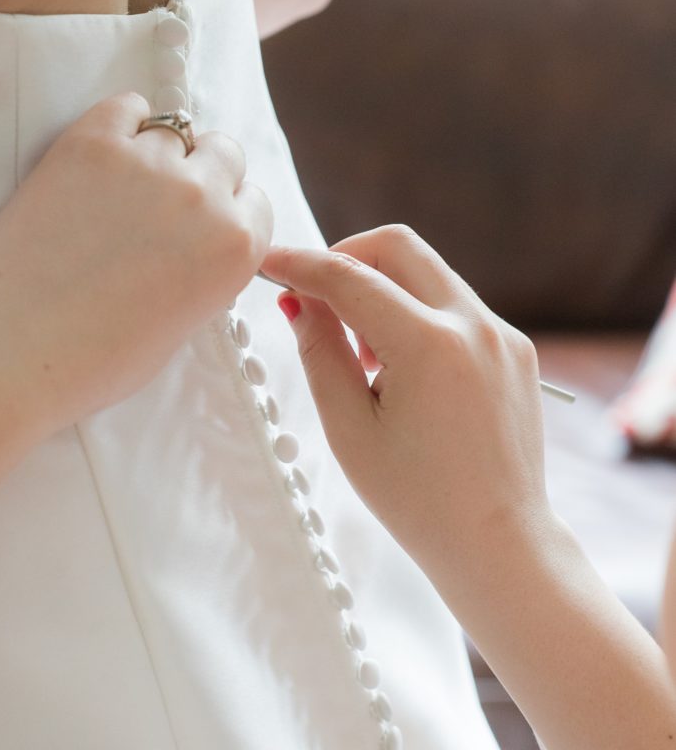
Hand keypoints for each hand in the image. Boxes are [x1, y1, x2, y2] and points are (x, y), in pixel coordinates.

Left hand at [0, 91, 272, 474]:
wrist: (18, 351)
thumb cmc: (94, 357)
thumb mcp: (183, 324)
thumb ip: (205, 271)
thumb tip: (194, 242)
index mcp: (237, 248)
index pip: (256, 201)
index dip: (228, 210)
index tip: (205, 220)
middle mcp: (203, 198)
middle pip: (224, 154)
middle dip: (203, 174)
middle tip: (166, 201)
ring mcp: (149, 164)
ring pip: (178, 130)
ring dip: (160, 152)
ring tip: (126, 184)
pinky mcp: (93, 143)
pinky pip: (128, 106)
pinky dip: (123, 122)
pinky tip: (106, 153)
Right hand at [260, 224, 549, 594]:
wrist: (500, 544)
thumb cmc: (419, 501)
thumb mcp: (350, 429)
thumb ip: (320, 352)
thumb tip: (300, 300)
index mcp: (431, 346)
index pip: (351, 277)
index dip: (302, 264)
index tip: (272, 262)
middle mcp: (475, 325)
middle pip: (398, 245)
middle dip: (348, 256)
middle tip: (318, 298)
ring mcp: (503, 334)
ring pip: (429, 272)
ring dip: (384, 289)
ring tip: (364, 356)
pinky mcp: (516, 349)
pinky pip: (456, 305)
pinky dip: (419, 313)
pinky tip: (403, 369)